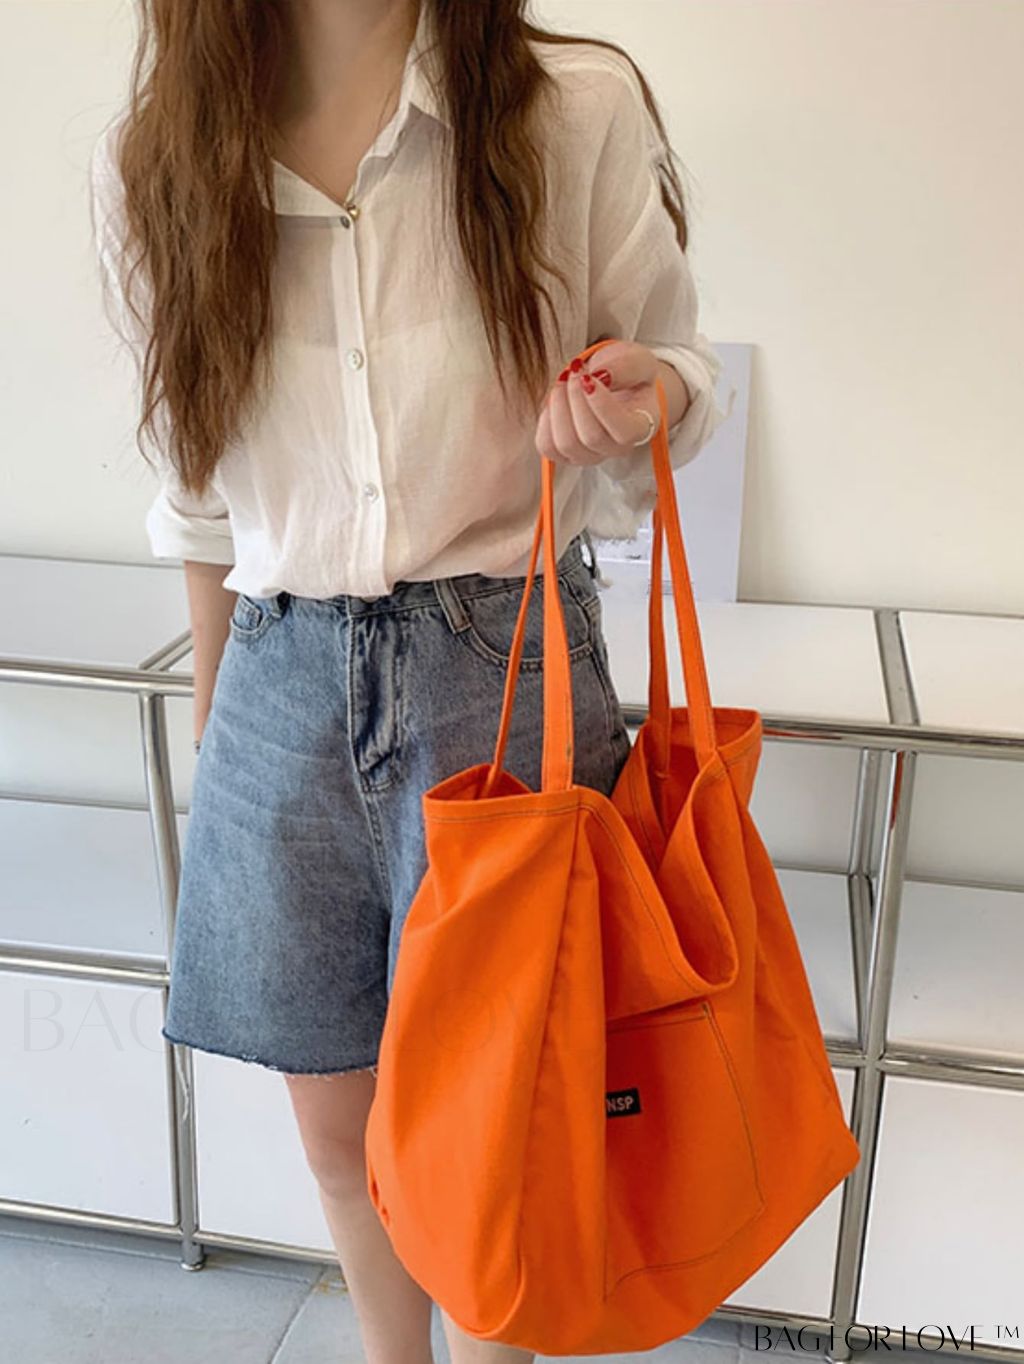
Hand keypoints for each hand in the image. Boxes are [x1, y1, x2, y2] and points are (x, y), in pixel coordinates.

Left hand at [534, 340, 663, 466]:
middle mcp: (616, 448)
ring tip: (563, 380)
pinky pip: (547, 446)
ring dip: (558, 406)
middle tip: (575, 370)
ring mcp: (589, 455)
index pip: (624, 432)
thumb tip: (601, 376)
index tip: (588, 377)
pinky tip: (557, 398)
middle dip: (576, 398)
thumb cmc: (627, 373)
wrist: (609, 381)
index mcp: (641, 427)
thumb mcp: (637, 359)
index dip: (602, 406)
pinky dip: (546, 419)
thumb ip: (627, 366)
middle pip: (590, 437)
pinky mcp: (564, 454)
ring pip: (566, 444)